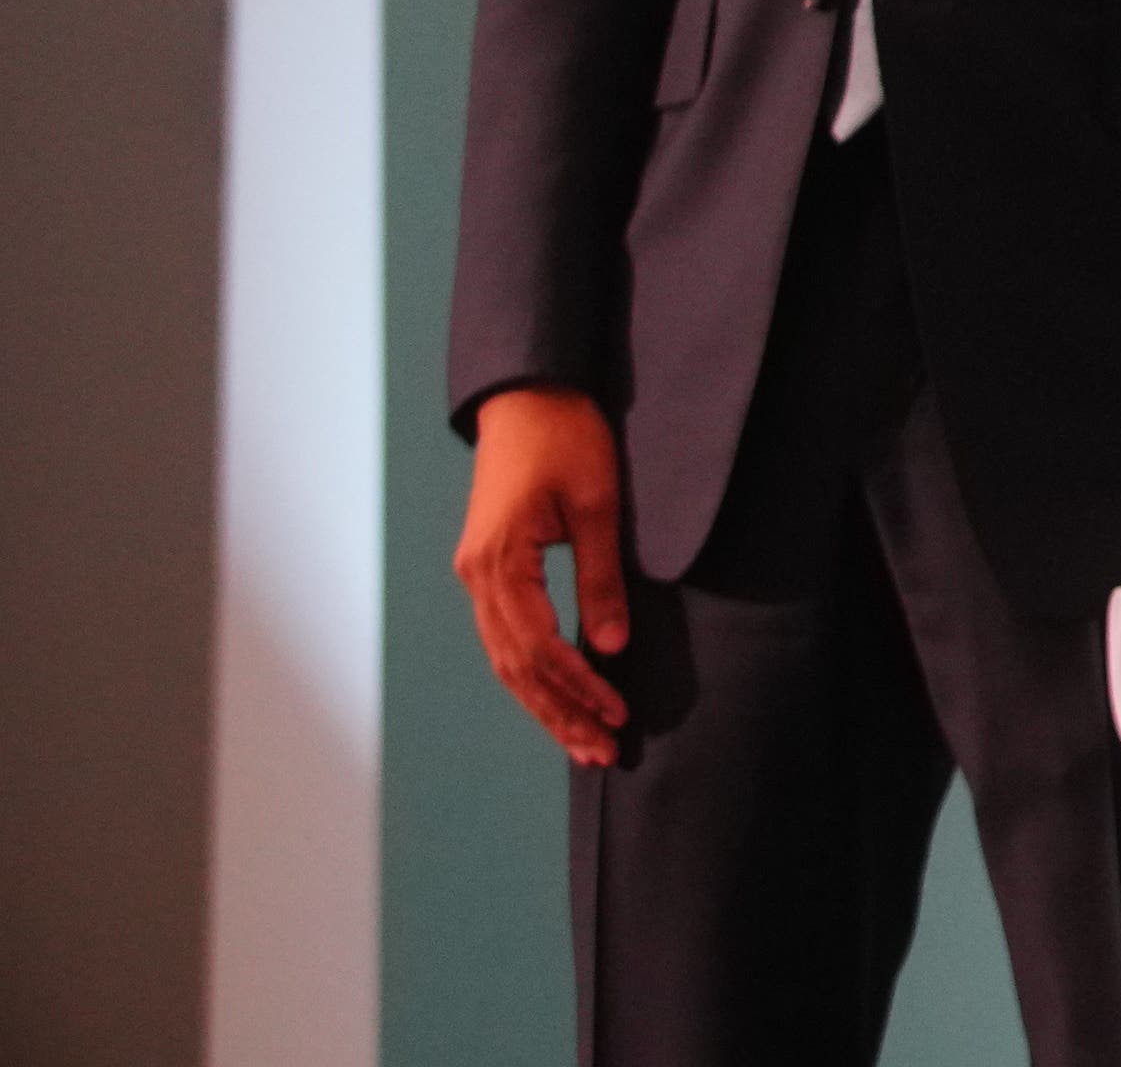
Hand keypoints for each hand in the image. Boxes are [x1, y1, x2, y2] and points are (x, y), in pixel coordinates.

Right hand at [455, 387, 634, 764]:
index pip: (538, 647)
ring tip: (584, 741)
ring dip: (544, 702)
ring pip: (506, 659)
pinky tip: (558, 697)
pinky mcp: (488, 569)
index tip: (617, 714)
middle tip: (602, 752)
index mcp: (499, 562)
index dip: (578, 686)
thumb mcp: (598, 503)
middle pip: (515, 667)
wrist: (528, 395)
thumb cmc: (566, 438)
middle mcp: (477, 577)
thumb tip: (610, 644)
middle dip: (559, 713)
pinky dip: (533, 672)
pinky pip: (507, 636)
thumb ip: (601, 576)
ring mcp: (477, 575)